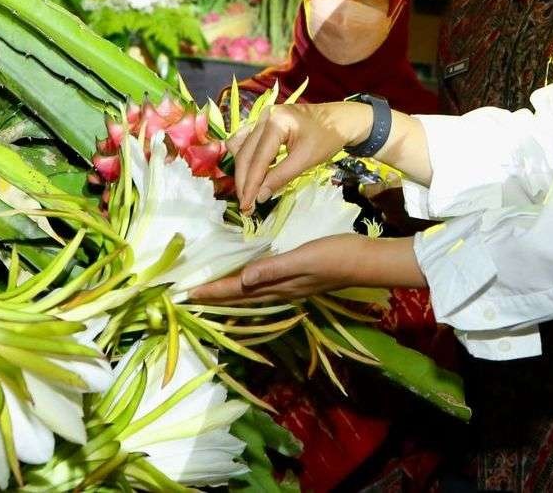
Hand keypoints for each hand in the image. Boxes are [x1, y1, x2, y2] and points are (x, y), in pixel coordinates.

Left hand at [188, 234, 425, 303]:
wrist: (364, 261)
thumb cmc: (335, 255)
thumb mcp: (304, 258)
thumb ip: (274, 268)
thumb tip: (243, 278)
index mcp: (278, 286)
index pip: (238, 290)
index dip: (212, 291)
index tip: (187, 293)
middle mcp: (279, 291)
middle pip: (239, 297)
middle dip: (214, 296)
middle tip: (189, 296)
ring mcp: (288, 288)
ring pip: (250, 294)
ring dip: (228, 294)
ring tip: (208, 291)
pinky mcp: (295, 280)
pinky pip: (262, 288)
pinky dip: (246, 286)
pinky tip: (245, 281)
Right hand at [229, 102, 370, 212]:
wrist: (341, 119)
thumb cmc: (328, 138)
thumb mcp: (306, 159)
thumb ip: (281, 177)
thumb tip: (259, 197)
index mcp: (276, 122)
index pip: (258, 158)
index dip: (251, 184)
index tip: (246, 206)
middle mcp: (264, 116)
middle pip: (245, 153)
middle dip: (244, 181)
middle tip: (245, 205)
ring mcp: (262, 117)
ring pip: (241, 147)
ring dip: (243, 171)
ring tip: (247, 193)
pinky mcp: (264, 123)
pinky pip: (246, 141)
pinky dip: (246, 159)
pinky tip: (251, 174)